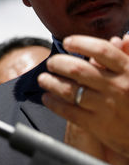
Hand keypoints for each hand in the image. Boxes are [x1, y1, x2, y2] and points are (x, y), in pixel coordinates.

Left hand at [39, 35, 128, 160]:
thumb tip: (121, 39)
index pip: (101, 50)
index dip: (81, 43)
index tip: (67, 42)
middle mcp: (118, 87)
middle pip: (78, 69)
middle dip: (58, 63)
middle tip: (51, 63)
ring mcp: (107, 107)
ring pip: (70, 90)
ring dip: (51, 82)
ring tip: (43, 79)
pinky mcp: (99, 125)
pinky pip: (69, 111)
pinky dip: (54, 103)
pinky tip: (47, 98)